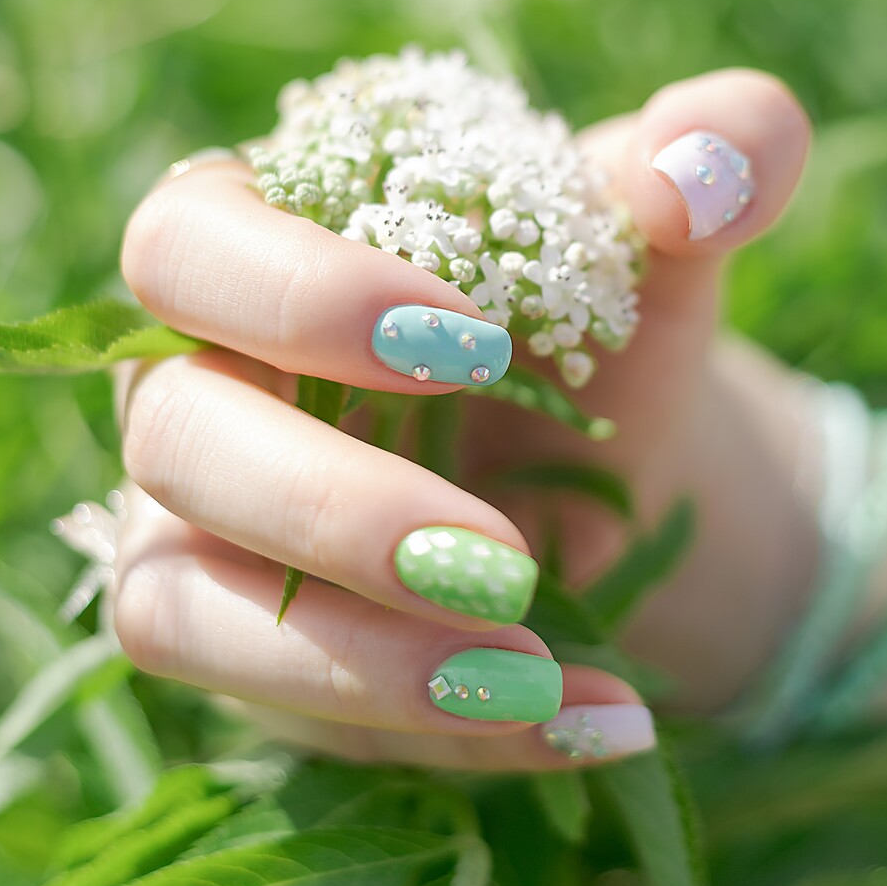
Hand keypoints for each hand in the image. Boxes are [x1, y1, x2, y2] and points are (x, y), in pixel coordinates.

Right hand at [113, 69, 810, 767]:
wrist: (603, 471)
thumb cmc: (588, 327)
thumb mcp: (657, 245)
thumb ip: (711, 163)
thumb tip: (712, 159)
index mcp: (256, 245)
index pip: (187, 247)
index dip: (295, 295)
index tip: (468, 346)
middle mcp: (195, 388)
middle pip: (174, 439)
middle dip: (333, 506)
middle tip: (503, 556)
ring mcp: (195, 533)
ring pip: (173, 606)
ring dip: (354, 657)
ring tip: (533, 672)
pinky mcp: (243, 652)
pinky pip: (282, 707)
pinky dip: (433, 726)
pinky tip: (582, 718)